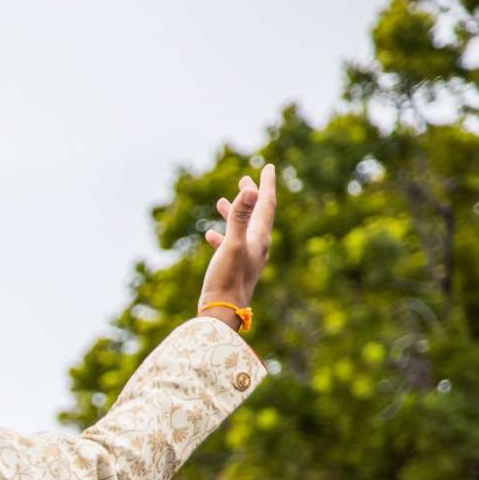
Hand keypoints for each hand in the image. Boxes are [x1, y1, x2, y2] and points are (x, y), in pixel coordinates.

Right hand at [198, 162, 278, 317]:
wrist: (222, 313)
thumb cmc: (227, 279)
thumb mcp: (232, 244)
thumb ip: (239, 216)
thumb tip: (249, 189)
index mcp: (259, 237)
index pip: (266, 204)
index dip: (266, 185)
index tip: (269, 167)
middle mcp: (257, 245)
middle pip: (257, 214)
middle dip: (252, 196)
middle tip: (245, 179)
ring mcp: (246, 257)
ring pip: (241, 229)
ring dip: (233, 214)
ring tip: (221, 201)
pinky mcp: (234, 268)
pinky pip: (229, 245)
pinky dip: (221, 235)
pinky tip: (210, 235)